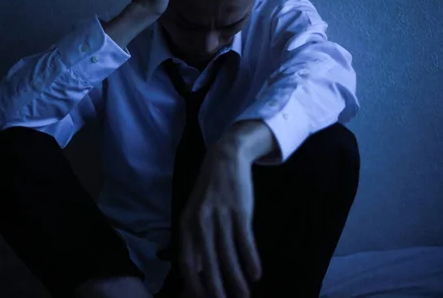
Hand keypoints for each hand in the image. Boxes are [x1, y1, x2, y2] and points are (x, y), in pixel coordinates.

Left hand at [179, 142, 261, 297]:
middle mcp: (201, 222)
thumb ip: (195, 241)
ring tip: (244, 295)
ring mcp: (221, 216)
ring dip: (237, 279)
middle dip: (216, 287)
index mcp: (186, 223)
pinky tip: (256, 273)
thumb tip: (197, 270)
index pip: (187, 261)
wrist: (225, 158)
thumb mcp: (195, 213)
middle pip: (209, 262)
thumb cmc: (210, 190)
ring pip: (228, 255)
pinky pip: (245, 241)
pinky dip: (250, 259)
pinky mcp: (240, 211)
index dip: (194, 283)